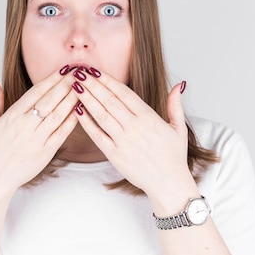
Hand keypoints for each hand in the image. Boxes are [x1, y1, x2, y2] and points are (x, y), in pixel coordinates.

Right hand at [0, 68, 78, 193]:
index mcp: (13, 115)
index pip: (36, 91)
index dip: (52, 78)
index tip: (65, 68)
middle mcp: (25, 125)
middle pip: (50, 99)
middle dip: (66, 84)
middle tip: (80, 72)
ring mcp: (37, 138)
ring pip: (58, 114)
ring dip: (72, 98)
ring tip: (85, 86)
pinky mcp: (46, 151)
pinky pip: (62, 132)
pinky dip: (72, 120)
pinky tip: (81, 109)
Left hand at [73, 68, 196, 202]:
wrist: (169, 184)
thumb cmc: (174, 157)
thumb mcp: (179, 128)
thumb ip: (175, 105)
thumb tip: (179, 85)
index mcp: (149, 117)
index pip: (123, 93)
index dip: (107, 80)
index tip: (94, 71)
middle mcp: (134, 127)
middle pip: (109, 100)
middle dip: (92, 85)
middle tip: (78, 72)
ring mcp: (123, 141)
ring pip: (101, 115)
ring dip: (87, 99)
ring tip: (74, 86)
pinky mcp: (114, 155)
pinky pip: (97, 136)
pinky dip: (86, 123)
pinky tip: (77, 111)